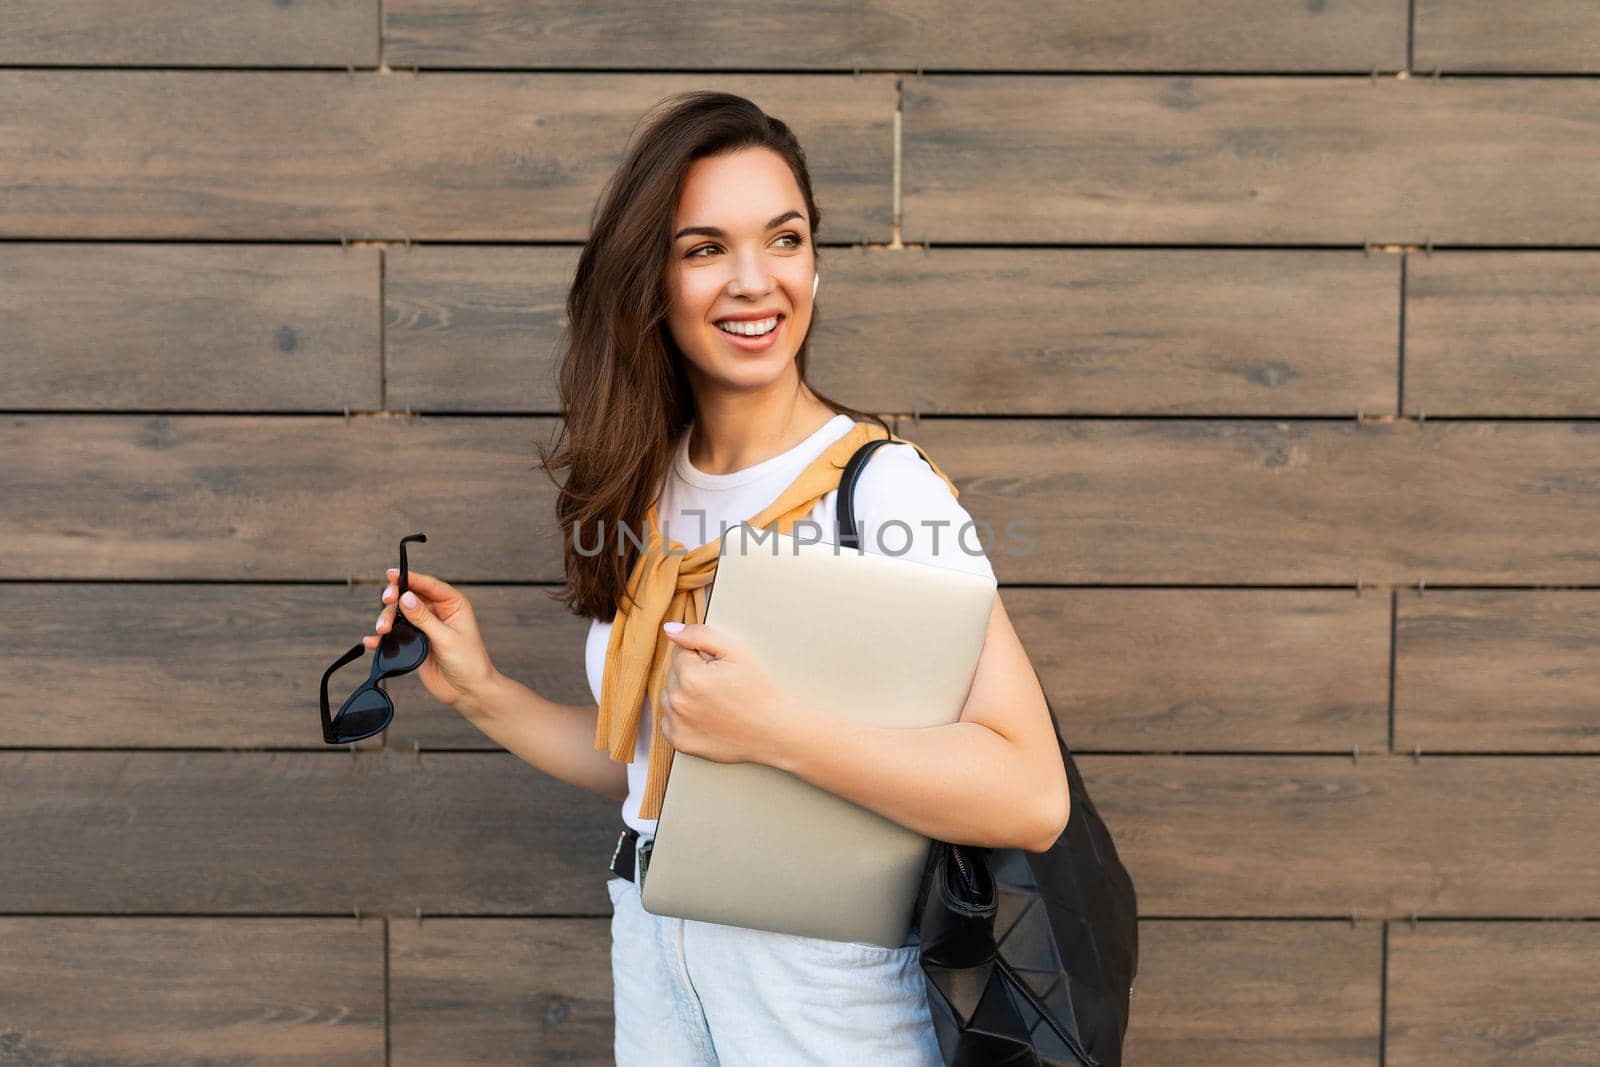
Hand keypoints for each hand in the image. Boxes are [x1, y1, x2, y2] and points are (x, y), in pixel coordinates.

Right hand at [369, 567, 497, 709]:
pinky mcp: (414, 643)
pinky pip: (395, 636)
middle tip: (387, 600)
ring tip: (382, 629)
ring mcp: (424, 628)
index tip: (391, 574)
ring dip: (387, 619)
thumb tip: (405, 598)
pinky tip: (372, 641)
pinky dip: (383, 638)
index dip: (410, 577)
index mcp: (452, 604)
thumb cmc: (468, 662)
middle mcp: (437, 612)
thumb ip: (424, 618)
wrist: (467, 691)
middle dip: (395, 598)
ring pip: (399, 615)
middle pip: (409, 597)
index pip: (428, 585)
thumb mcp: (446, 638)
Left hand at [657, 621, 795, 766]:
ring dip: (684, 694)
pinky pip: (669, 720)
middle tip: (721, 686)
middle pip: (673, 673)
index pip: (680, 651)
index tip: (721, 669)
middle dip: (692, 674)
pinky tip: (706, 717)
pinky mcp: (680, 742)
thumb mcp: (736, 652)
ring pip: (670, 696)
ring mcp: (677, 724)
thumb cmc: (758, 689)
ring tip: (714, 701)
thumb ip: (700, 635)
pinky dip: (682, 717)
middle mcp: (678, 701)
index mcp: (690, 676)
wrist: (775, 731)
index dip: (702, 656)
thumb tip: (669, 629)